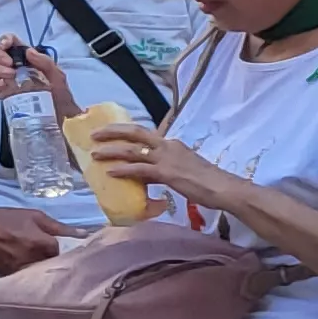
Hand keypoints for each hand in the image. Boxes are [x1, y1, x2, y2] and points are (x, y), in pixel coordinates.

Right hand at [0, 38, 76, 106]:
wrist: (60, 120)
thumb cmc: (60, 96)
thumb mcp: (58, 76)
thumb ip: (45, 62)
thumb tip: (29, 52)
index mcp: (26, 58)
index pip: (9, 42)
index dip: (4, 40)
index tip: (7, 46)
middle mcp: (12, 66)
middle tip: (9, 64)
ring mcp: (5, 80)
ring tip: (10, 77)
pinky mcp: (3, 94)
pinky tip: (4, 88)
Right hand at [0, 204, 80, 271]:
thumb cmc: (6, 218)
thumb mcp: (34, 216)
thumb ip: (59, 227)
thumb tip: (84, 234)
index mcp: (41, 243)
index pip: (64, 253)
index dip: (67, 252)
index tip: (69, 250)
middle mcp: (33, 259)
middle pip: (54, 266)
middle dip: (58, 262)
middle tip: (62, 259)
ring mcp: (21, 269)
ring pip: (42, 274)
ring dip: (46, 270)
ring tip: (49, 266)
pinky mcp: (10, 275)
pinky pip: (28, 278)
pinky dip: (33, 275)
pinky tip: (35, 270)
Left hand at [78, 121, 230, 210]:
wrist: (223, 188)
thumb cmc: (206, 181)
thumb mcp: (182, 168)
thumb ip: (162, 168)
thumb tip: (146, 175)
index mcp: (171, 144)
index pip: (144, 133)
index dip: (125, 131)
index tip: (108, 130)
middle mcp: (168, 146)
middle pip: (135, 133)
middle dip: (112, 132)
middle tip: (94, 134)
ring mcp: (167, 159)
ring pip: (133, 150)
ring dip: (111, 151)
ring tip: (95, 153)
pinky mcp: (167, 173)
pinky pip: (140, 170)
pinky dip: (123, 170)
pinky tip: (110, 173)